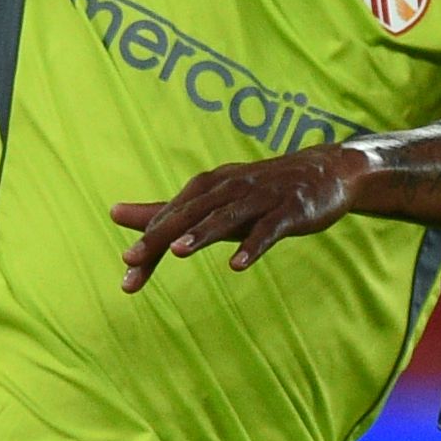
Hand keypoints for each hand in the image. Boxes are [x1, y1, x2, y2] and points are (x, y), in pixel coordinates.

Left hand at [112, 142, 369, 290]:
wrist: (327, 171)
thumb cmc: (262, 191)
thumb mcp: (213, 200)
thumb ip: (167, 211)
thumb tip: (114, 214)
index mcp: (209, 187)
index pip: (171, 216)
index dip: (148, 241)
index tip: (126, 268)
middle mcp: (230, 188)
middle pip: (190, 215)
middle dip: (160, 237)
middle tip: (132, 260)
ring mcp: (261, 199)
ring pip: (226, 217)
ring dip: (201, 233)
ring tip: (178, 252)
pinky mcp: (290, 211)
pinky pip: (268, 230)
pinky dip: (252, 246)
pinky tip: (237, 265)